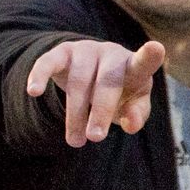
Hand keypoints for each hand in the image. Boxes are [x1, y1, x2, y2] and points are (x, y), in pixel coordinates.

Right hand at [26, 38, 166, 146]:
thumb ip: (137, 114)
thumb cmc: (120, 91)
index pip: (144, 62)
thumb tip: (132, 125)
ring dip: (75, 114)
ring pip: (78, 82)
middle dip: (101, 112)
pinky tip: (34, 91)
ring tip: (75, 141)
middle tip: (96, 138)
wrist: (93, 71)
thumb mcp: (133, 104)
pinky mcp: (61, 52)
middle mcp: (111, 53)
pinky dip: (40, 76)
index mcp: (134, 67)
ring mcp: (86, 50)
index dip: (150, 56)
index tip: (156, 48)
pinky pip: (48, 62)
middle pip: (107, 82)